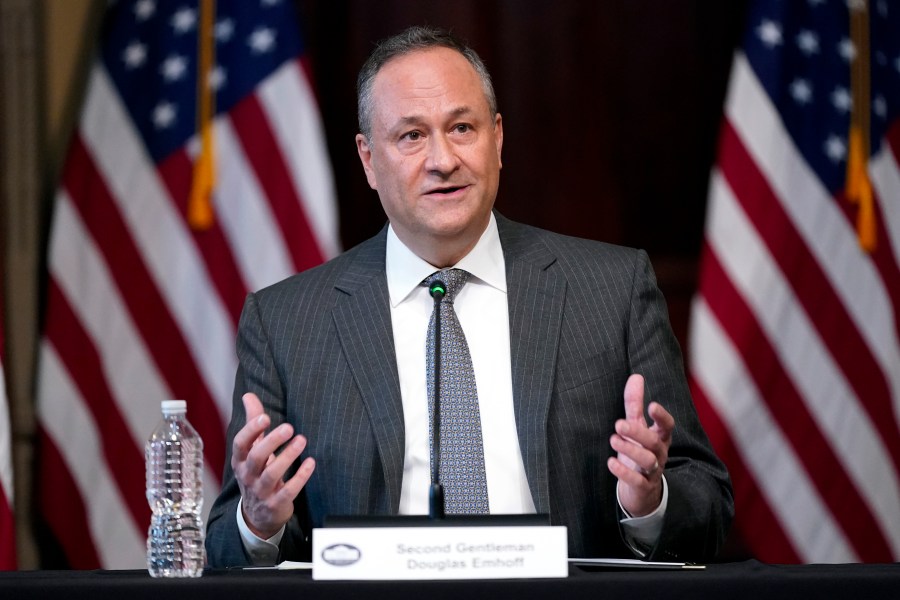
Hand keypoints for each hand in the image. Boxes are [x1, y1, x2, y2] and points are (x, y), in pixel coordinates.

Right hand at [231, 392, 314, 538]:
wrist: (257, 515)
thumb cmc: (256, 473)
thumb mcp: (251, 450)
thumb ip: (253, 423)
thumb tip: (248, 395)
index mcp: (240, 461)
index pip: (240, 444)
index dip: (251, 430)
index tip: (264, 417)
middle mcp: (248, 476)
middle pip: (256, 457)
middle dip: (272, 441)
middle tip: (289, 427)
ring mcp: (261, 491)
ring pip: (272, 474)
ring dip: (288, 456)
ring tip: (302, 440)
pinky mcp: (276, 504)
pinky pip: (288, 491)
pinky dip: (300, 477)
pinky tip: (311, 463)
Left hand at [607, 374, 673, 516]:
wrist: (642, 490)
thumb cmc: (639, 450)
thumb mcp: (637, 426)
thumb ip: (635, 404)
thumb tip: (636, 376)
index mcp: (660, 437)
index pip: (667, 426)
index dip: (662, 417)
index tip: (652, 406)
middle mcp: (659, 453)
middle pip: (654, 442)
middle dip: (638, 433)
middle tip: (618, 424)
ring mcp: (653, 471)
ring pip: (648, 461)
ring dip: (630, 450)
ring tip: (613, 440)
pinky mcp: (643, 486)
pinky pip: (637, 481)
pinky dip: (624, 472)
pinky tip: (611, 462)